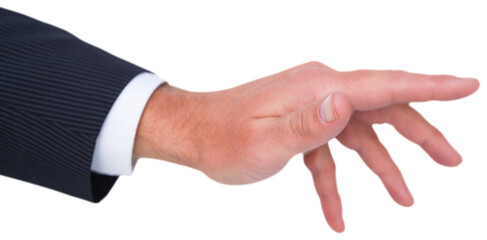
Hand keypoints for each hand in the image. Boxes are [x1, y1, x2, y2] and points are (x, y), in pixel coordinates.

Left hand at [133, 62, 478, 231]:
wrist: (195, 134)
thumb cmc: (223, 138)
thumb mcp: (265, 139)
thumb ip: (308, 123)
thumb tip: (345, 101)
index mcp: (319, 87)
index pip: (385, 85)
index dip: (431, 85)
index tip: (468, 86)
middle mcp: (321, 91)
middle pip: (383, 109)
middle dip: (420, 134)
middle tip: (451, 160)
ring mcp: (312, 107)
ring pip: (361, 133)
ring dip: (384, 165)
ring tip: (406, 199)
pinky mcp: (302, 125)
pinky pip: (330, 153)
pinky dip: (337, 181)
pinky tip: (337, 214)